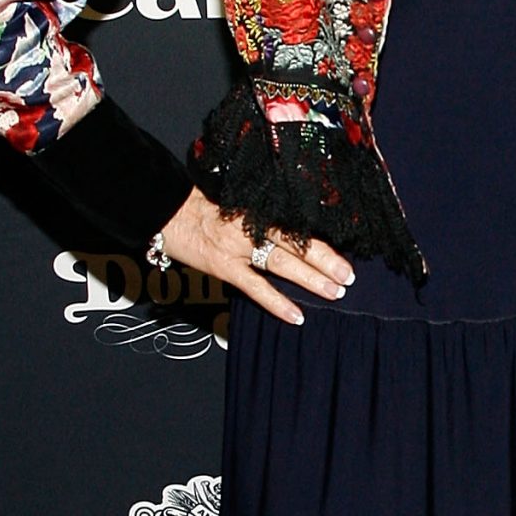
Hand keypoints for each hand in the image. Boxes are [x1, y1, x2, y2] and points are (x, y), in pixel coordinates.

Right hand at [157, 188, 354, 324]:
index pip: (297, 225)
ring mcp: (239, 248)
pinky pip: (256, 288)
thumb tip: (288, 225)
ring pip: (283, 265)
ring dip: (311, 281)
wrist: (166, 209)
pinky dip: (277, 303)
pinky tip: (296, 316)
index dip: (322, 238)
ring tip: (335, 293)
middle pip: (297, 244)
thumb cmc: (199, 201)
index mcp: (258, 208)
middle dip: (326, 261)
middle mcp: (252, 227)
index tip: (344, 248)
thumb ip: (260, 213)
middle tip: (349, 276)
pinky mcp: (224, 267)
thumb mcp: (235, 199)